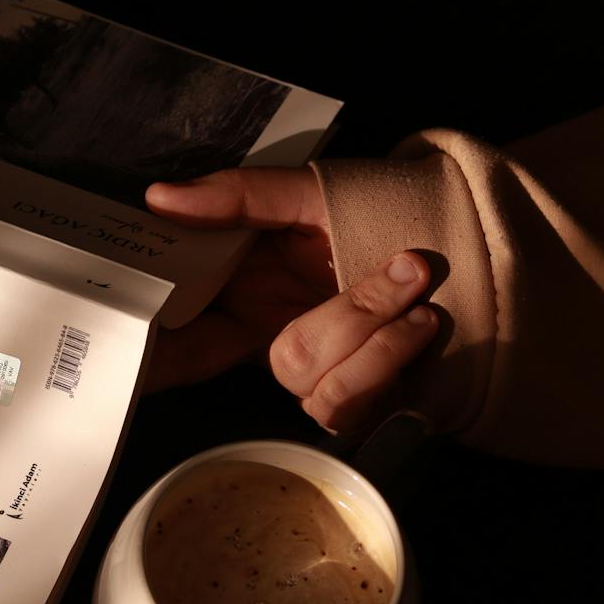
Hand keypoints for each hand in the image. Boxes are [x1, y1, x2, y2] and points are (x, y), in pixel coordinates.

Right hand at [144, 167, 439, 433]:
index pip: (183, 347)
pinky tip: (425, 323)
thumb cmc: (365, 210)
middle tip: (411, 266)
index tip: (170, 340)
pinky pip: (356, 410)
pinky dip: (396, 363)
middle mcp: (274, 342)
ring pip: (322, 390)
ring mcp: (320, 378)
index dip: (169, 361)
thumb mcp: (302, 192)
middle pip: (285, 364)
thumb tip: (158, 197)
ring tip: (424, 295)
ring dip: (383, 342)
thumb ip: (237, 195)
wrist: (444, 232)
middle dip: (353, 317)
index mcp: (244, 296)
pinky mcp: (362, 403)